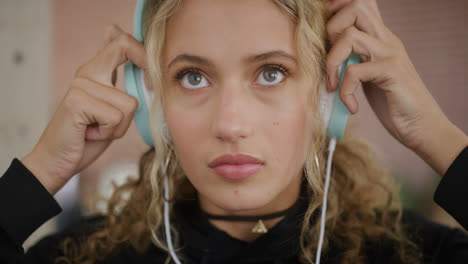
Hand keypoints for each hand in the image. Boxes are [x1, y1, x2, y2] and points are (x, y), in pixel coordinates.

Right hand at [21, 25, 144, 194]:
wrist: (57, 161)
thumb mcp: (111, 109)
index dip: (144, 52)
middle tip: (135, 103)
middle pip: (124, 46)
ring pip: (129, 103)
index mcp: (95, 70)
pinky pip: (117, 117)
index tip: (152, 79)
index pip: (121, 40)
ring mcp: (81, 85)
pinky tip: (92, 134)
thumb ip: (121, 88)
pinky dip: (111, 132)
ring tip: (100, 129)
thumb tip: (144, 69)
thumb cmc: (88, 138)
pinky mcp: (77, 101)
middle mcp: (87, 72)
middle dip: (145, 70)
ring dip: (121, 126)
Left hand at [325, 0, 467, 174]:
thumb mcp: (370, 75)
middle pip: (358, 7)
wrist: (422, 126)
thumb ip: (355, 59)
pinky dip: (345, 91)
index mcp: (381, 38)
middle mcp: (386, 40)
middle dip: (332, 28)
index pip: (362, 5)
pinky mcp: (391, 74)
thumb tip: (326, 55)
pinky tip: (351, 106)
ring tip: (333, 85)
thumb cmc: (393, 103)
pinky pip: (355, 72)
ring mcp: (390, 55)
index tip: (326, 34)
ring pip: (350, 36)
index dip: (340, 8)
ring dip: (332, 62)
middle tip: (331, 57)